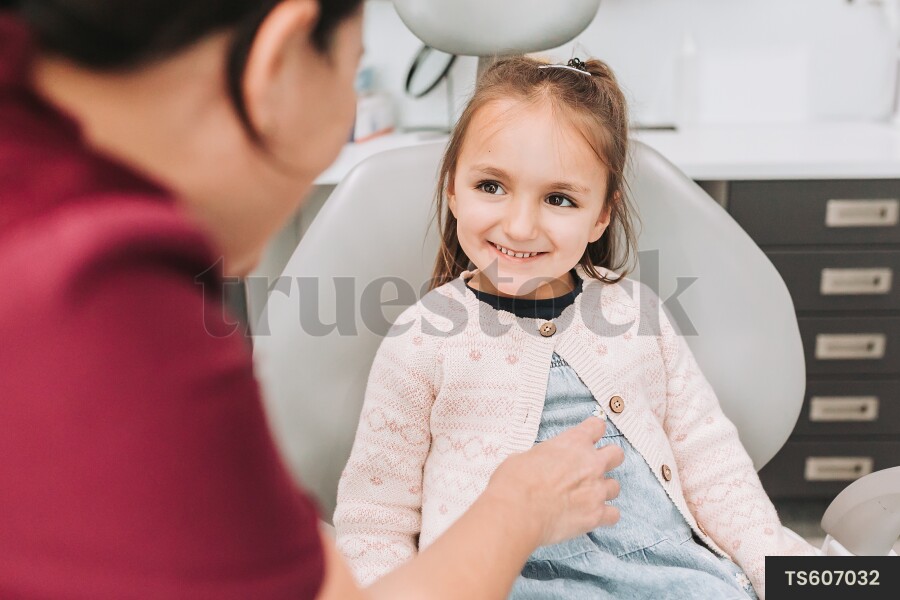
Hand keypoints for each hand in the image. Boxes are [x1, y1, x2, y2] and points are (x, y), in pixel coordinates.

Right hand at [484, 417, 623, 546]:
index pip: (596, 426)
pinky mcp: (596, 515)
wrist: (517, 511)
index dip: (593, 431)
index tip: (590, 437)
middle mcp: (591, 463)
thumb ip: (543, 457)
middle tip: (593, 468)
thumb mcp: (525, 456)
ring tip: (587, 496)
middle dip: (608, 460)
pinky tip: (592, 516)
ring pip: (616, 486)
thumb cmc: (515, 482)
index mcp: (573, 442)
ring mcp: (596, 490)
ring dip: (604, 490)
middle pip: (617, 454)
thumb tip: (539, 464)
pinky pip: (613, 515)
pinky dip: (604, 516)